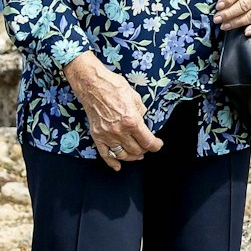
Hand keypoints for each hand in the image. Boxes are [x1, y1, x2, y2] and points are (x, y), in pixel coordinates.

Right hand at [62, 53, 163, 170]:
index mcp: (132, 121)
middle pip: (136, 150)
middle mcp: (119, 131)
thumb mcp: (135, 97)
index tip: (158, 145)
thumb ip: (141, 112)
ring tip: (136, 155)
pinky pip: (104, 154)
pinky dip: (112, 162)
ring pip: (122, 155)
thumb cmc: (113, 86)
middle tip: (147, 147)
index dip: (156, 145)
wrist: (92, 83)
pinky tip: (117, 166)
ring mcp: (107, 135)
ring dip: (131, 157)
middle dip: (145, 150)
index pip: (148, 142)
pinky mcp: (97, 135)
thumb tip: (143, 121)